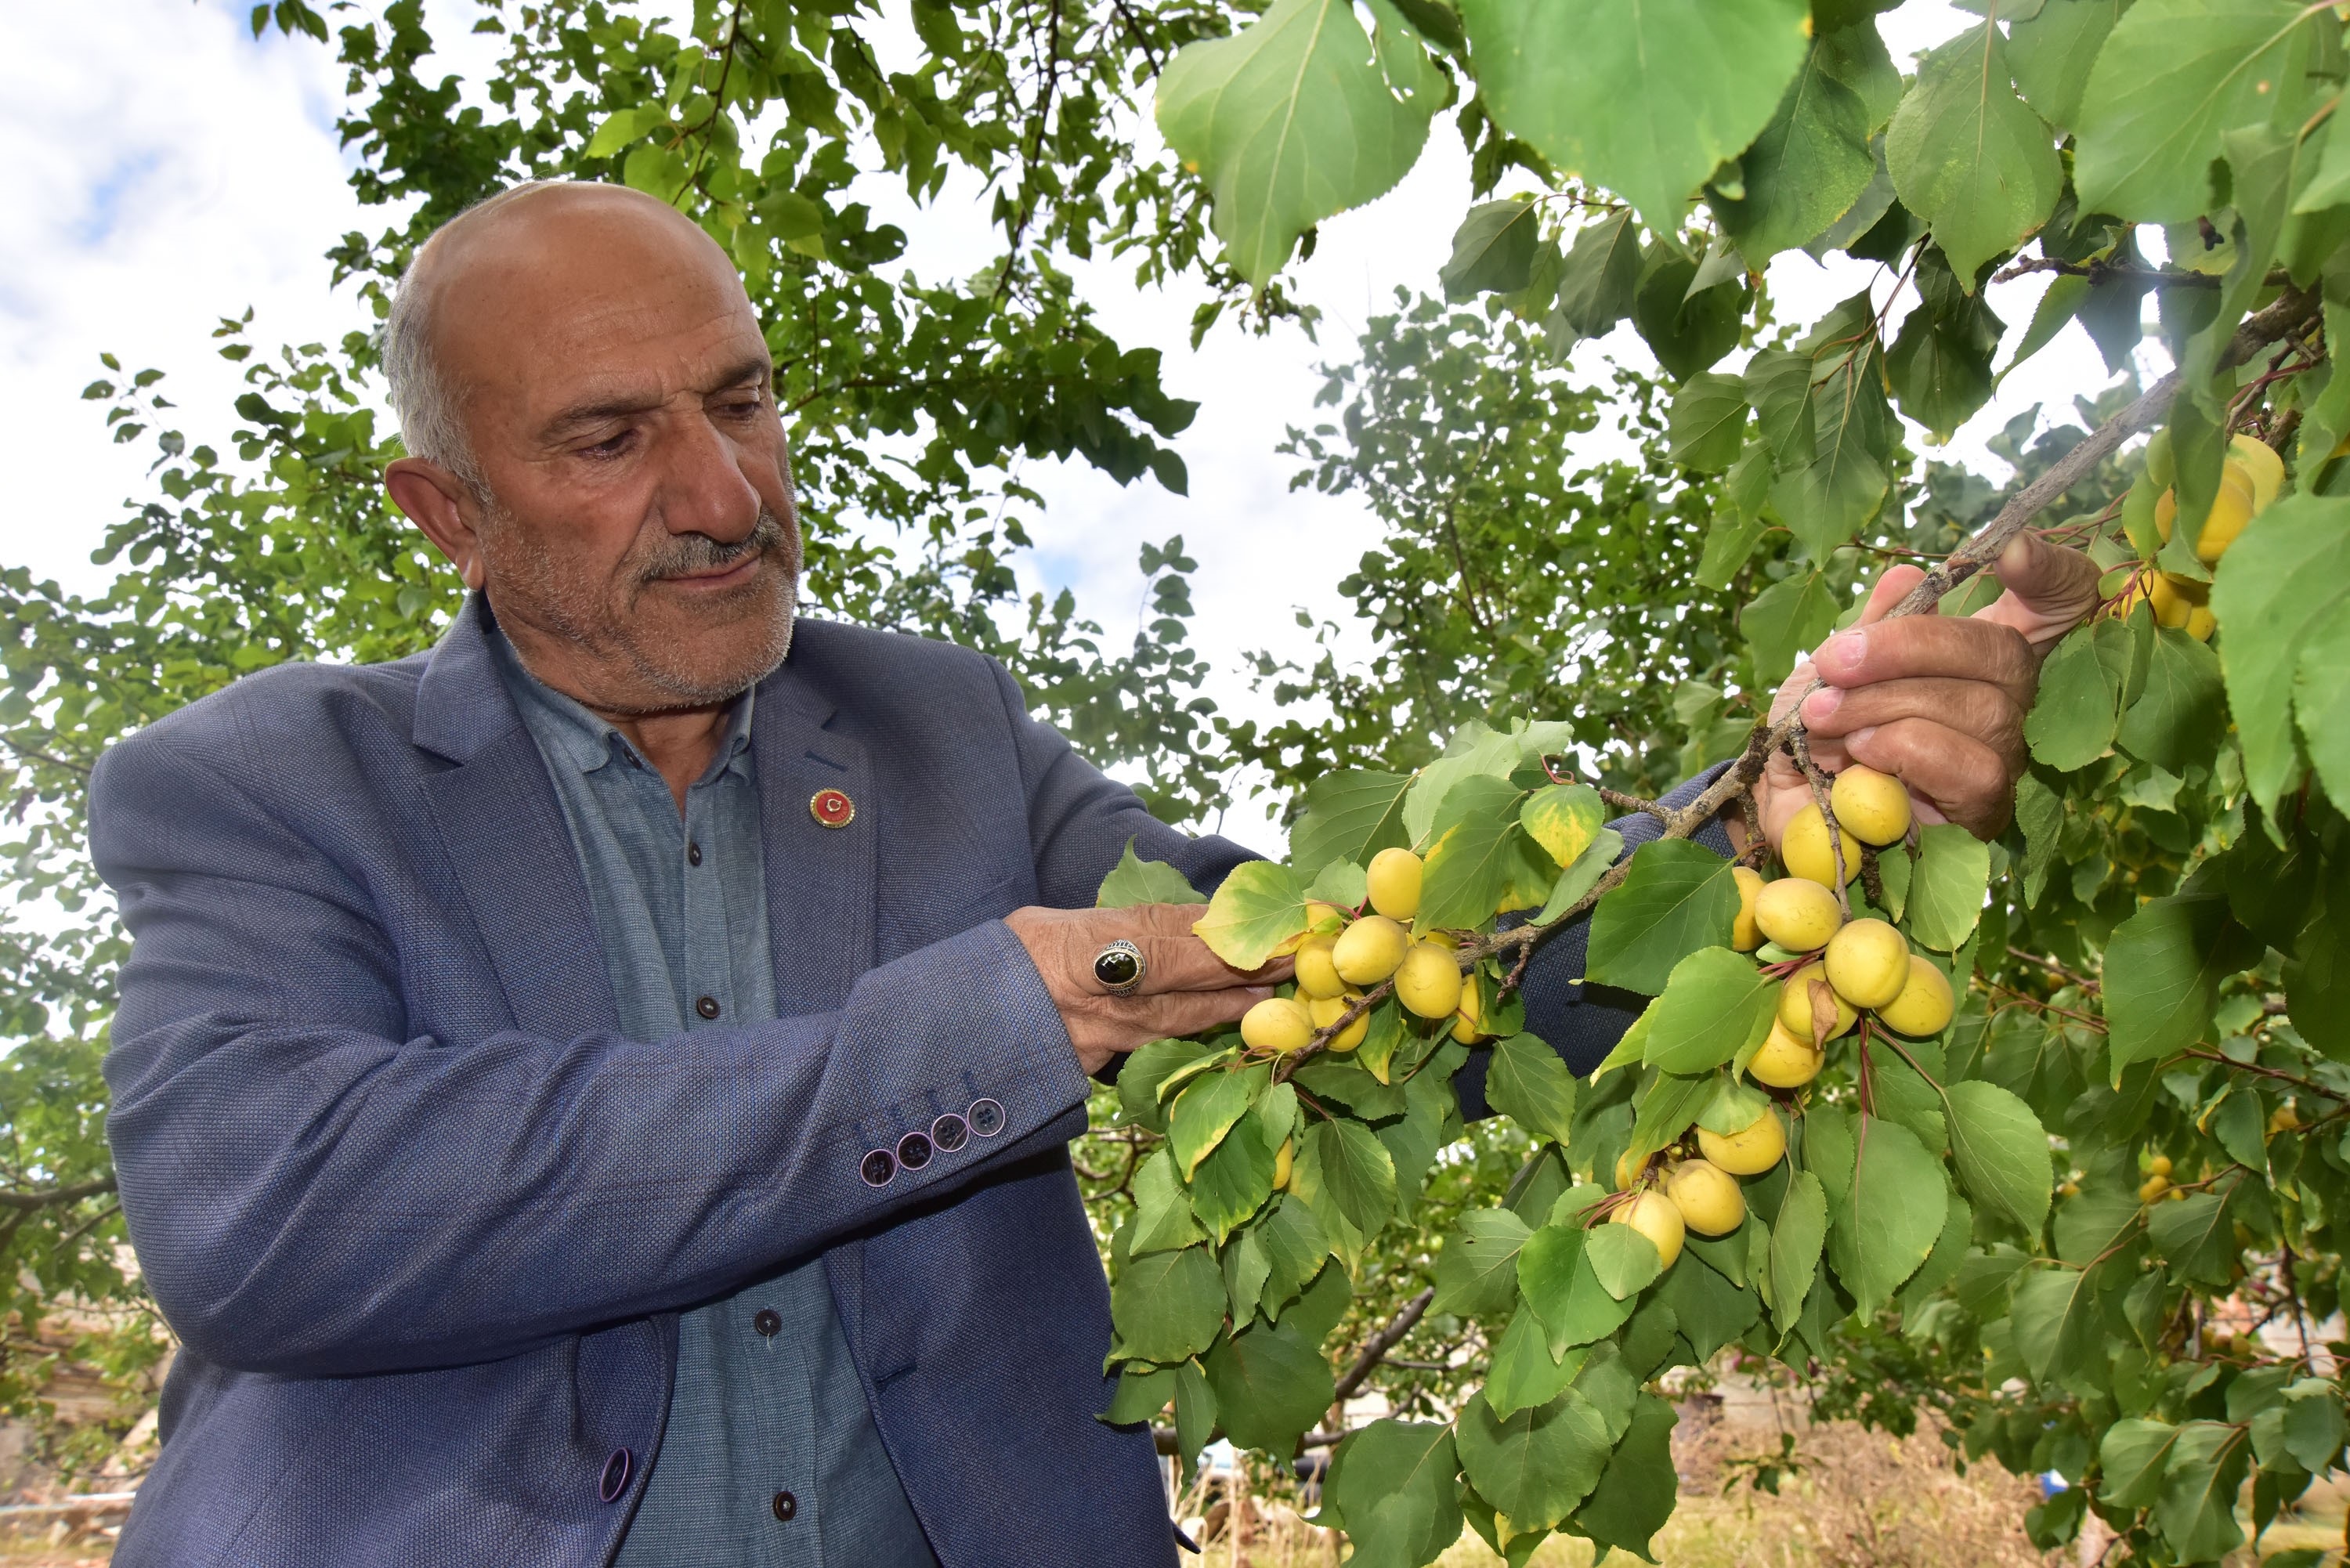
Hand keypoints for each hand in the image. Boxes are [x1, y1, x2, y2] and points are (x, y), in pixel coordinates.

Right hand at [1004, 903, 1286, 1075]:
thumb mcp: (1055, 923)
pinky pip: (1154, 1047)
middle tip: (1291, 960)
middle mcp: (1098, 991)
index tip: (1269, 924)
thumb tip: (1184, 917)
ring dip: (1228, 1006)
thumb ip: (1117, 923)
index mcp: (1084, 942)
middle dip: (1244, 969)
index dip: (1225, 931)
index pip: (1170, 932)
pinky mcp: (1098, 1066)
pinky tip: (1217, 1029)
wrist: (957, 1027)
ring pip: (1179, 1018)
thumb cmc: (1006, 963)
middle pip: (1187, 977)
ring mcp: (1101, 1035)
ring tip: (1267, 995)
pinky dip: (1189, 1035)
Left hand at [1754, 533, 2102, 843]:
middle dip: (1908, 647)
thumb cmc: (1815, 733)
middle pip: (2005, 652)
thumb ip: (1873, 625)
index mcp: (1974, 655)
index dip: (2053, 573)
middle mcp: (2006, 702)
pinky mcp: (1984, 814)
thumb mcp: (1833, 669)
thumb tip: (1906, 576)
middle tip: (1835, 661)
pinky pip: (1974, 769)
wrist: (1780, 812)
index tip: (2011, 550)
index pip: (2058, 603)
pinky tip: (1860, 753)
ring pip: (1983, 710)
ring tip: (1824, 715)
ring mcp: (2003, 759)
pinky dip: (1906, 749)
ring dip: (1887, 705)